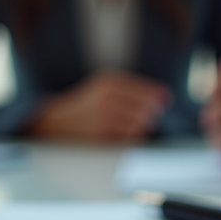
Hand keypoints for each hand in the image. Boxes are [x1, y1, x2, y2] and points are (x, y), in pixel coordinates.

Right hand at [27, 70, 170, 141]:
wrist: (55, 122)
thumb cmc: (87, 105)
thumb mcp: (106, 87)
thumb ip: (135, 89)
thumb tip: (166, 96)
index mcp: (109, 81)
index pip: (148, 91)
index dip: (157, 99)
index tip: (159, 103)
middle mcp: (107, 97)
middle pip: (148, 109)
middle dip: (149, 114)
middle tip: (138, 116)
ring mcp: (104, 118)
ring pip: (141, 125)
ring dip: (140, 127)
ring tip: (126, 125)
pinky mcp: (102, 136)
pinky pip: (129, 138)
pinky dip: (130, 137)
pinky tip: (118, 134)